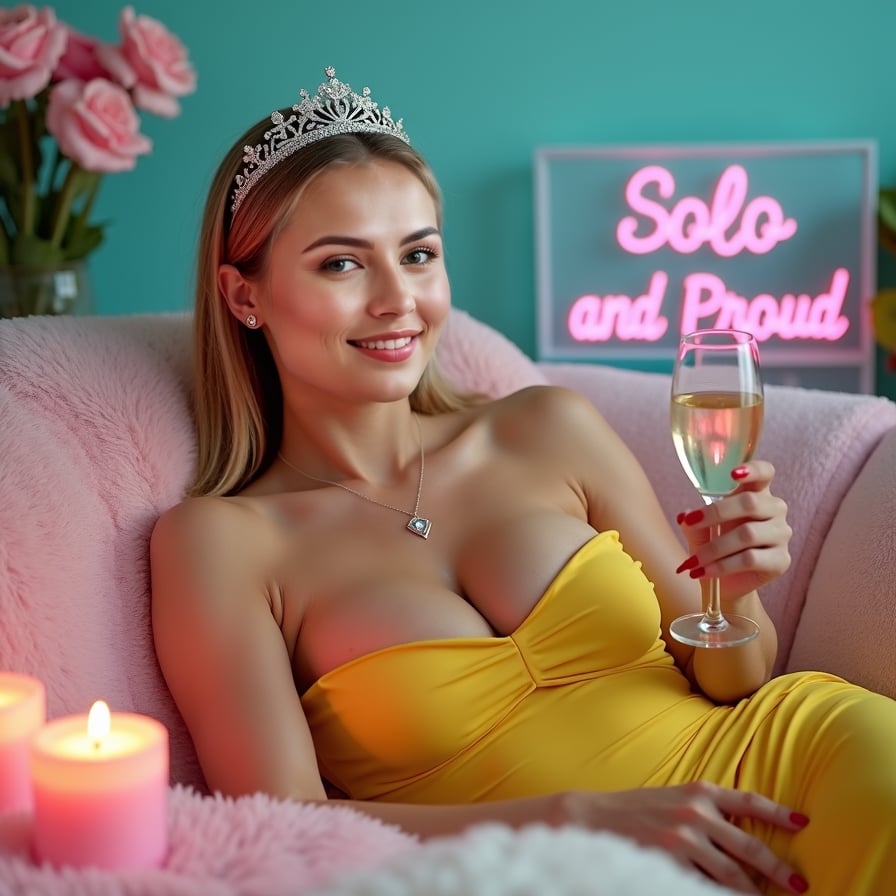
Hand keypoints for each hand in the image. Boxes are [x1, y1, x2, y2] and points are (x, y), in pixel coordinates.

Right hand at [559, 781, 808, 893]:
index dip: (779, 813)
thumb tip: (738, 831)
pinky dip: (718, 895)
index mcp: (698, 791)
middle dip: (777, 868)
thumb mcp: (673, 796)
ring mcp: (683, 839)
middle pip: (749, 846)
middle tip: (799, 883)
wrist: (593, 815)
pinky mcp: (669, 862)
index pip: (749, 801)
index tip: (804, 824)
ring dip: (751, 892)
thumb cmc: (636, 808)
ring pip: (731, 874)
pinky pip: (704, 886)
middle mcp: (695, 812)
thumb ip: (704, 809)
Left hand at [676, 461, 791, 603]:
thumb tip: (684, 516)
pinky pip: (750, 559)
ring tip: (693, 562)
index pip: (765, 473)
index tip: (733, 473)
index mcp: (757, 494)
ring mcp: (781, 535)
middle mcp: (774, 510)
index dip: (753, 469)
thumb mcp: (699, 532)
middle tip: (690, 523)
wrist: (725, 585)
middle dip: (716, 513)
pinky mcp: (780, 560)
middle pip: (750, 502)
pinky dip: (722, 566)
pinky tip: (705, 572)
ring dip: (714, 548)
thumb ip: (694, 521)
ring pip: (748, 533)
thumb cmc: (714, 548)